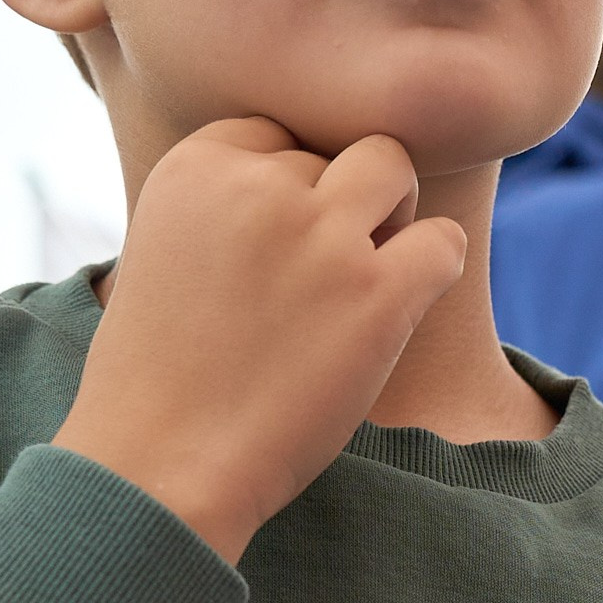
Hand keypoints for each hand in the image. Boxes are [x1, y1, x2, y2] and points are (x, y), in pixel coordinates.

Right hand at [53, 118, 468, 560]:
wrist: (157, 467)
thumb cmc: (159, 378)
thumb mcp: (163, 253)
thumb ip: (225, 207)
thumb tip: (307, 183)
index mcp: (195, 166)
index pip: (275, 135)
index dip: (284, 193)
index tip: (267, 255)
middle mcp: (258, 186)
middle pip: (334, 153)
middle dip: (336, 205)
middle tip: (312, 283)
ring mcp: (321, 236)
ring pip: (395, 169)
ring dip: (392, 215)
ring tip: (359, 283)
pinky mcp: (376, 295)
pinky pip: (445, 243)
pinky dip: (435, 269)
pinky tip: (398, 310)